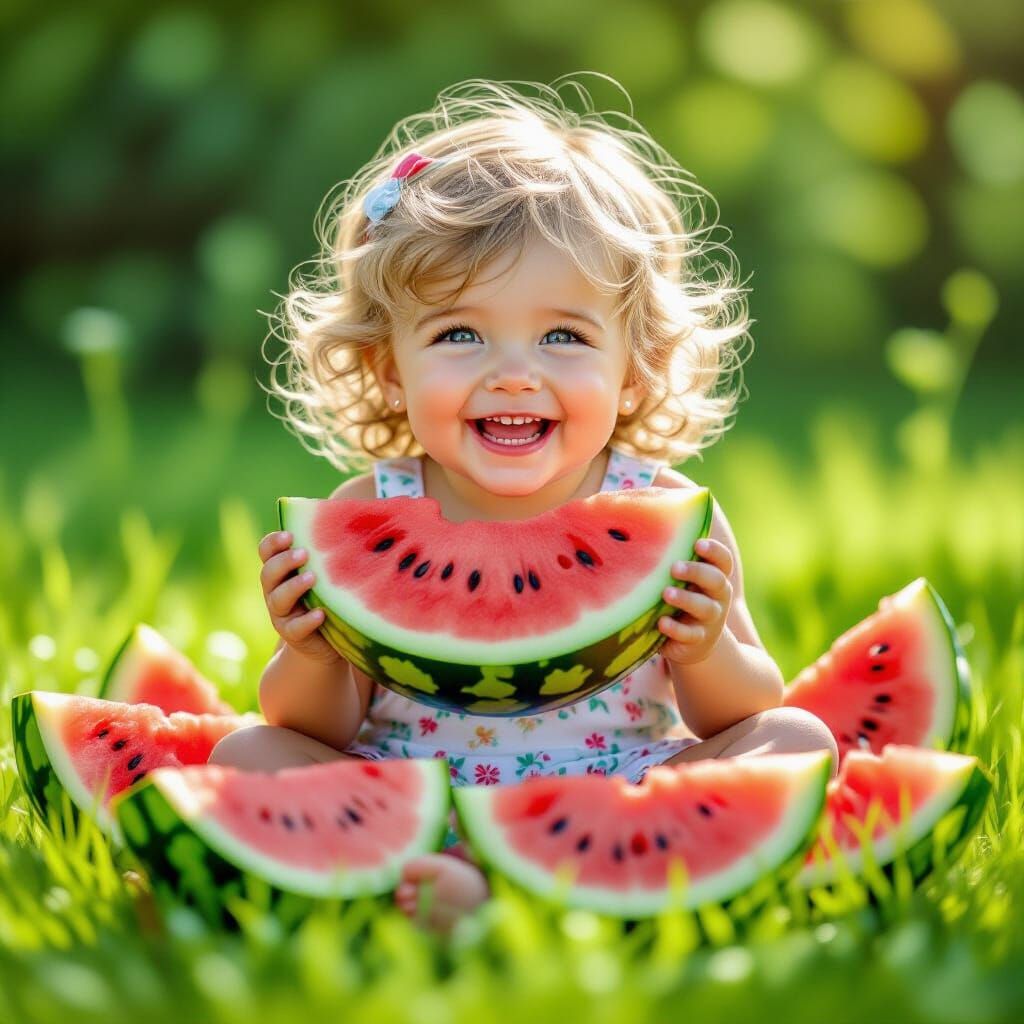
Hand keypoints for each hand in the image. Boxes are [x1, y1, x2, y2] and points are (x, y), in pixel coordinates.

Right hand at [258, 531, 340, 666]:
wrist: (326, 642)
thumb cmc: (328, 597)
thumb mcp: (326, 574)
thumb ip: (328, 552)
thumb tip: (352, 516)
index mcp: (281, 570)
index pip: (267, 551)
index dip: (273, 543)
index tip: (289, 534)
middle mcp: (275, 590)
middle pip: (268, 572)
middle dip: (284, 561)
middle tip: (303, 553)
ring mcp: (281, 614)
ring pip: (278, 598)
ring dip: (294, 586)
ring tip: (312, 578)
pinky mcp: (293, 635)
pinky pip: (295, 628)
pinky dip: (307, 620)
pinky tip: (321, 613)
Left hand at [658, 538, 733, 665]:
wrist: (694, 642)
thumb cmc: (684, 596)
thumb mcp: (684, 578)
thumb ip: (677, 550)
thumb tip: (655, 504)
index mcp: (715, 576)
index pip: (723, 560)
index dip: (713, 551)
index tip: (697, 543)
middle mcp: (718, 596)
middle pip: (716, 580)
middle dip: (697, 572)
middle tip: (675, 567)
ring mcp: (710, 620)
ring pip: (705, 607)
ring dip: (686, 599)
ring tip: (666, 593)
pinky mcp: (698, 640)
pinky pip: (690, 634)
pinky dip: (676, 628)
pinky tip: (661, 622)